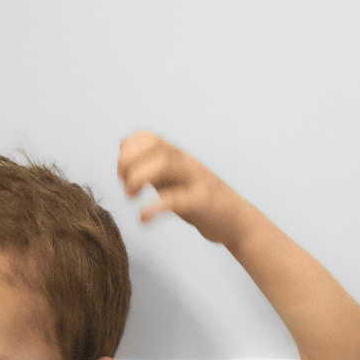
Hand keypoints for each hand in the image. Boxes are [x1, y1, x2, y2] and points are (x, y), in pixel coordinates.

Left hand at [117, 130, 248, 244]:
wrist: (238, 223)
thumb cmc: (202, 201)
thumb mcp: (174, 179)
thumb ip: (152, 167)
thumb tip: (124, 152)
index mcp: (178, 157)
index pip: (147, 136)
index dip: (127, 150)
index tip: (121, 173)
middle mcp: (186, 163)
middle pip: (153, 146)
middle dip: (129, 163)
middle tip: (124, 186)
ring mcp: (197, 180)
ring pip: (164, 165)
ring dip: (138, 179)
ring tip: (131, 198)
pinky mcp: (204, 201)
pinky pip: (175, 199)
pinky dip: (154, 207)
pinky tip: (143, 218)